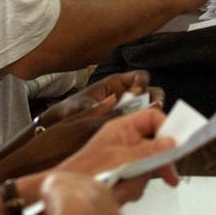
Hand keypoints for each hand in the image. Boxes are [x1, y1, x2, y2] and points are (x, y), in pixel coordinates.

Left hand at [40, 70, 164, 126]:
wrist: (59, 129)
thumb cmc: (69, 111)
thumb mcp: (79, 107)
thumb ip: (95, 106)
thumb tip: (111, 105)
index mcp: (118, 84)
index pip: (140, 77)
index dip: (142, 82)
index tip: (138, 92)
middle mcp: (128, 97)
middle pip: (152, 93)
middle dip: (156, 100)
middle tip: (154, 108)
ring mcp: (131, 113)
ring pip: (151, 111)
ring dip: (154, 117)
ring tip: (152, 125)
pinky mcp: (130, 129)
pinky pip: (144, 128)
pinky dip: (147, 132)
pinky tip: (145, 137)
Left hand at [59, 109, 178, 204]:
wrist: (65, 198)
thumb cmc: (84, 173)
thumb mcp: (121, 159)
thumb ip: (149, 151)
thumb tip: (172, 142)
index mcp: (122, 128)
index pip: (152, 118)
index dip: (166, 128)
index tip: (176, 144)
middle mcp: (124, 141)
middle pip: (155, 145)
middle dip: (157, 164)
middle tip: (170, 177)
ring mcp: (123, 160)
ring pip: (148, 167)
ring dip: (139, 181)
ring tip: (123, 187)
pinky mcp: (121, 177)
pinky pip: (138, 182)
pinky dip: (131, 190)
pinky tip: (118, 194)